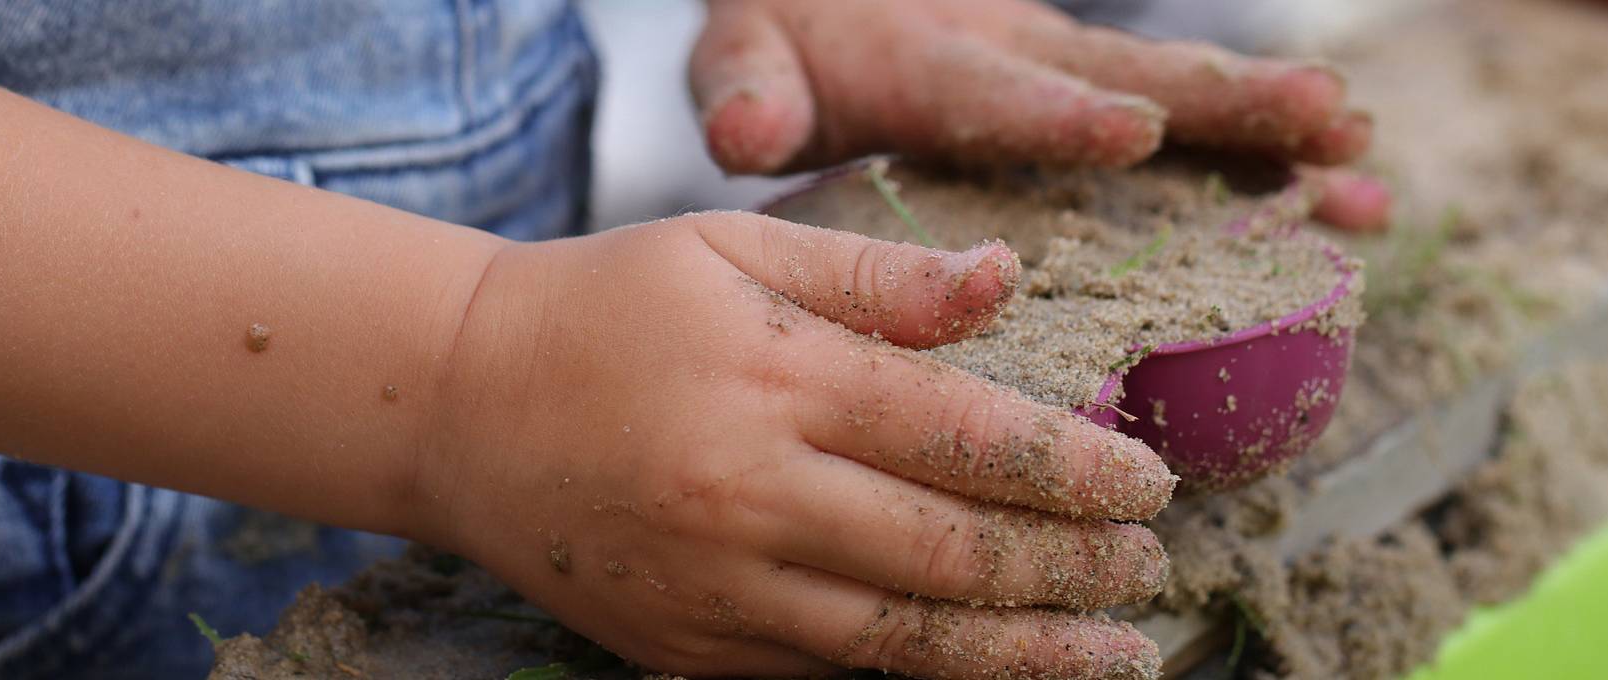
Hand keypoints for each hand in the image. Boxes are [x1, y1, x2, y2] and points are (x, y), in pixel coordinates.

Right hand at [413, 213, 1177, 677]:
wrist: (456, 405)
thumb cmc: (609, 307)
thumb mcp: (734, 248)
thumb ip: (877, 275)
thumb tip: (1007, 283)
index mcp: (778, 380)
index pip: (967, 437)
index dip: (1077, 470)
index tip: (1150, 483)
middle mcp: (754, 494)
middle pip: (954, 555)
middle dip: (1072, 571)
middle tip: (1145, 568)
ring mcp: (718, 586)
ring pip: (904, 644)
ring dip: (1025, 655)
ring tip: (1114, 655)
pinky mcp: (688, 647)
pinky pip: (827, 676)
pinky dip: (919, 678)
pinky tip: (986, 670)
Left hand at [690, 0, 1389, 230]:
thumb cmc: (785, 44)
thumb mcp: (745, 60)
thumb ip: (748, 90)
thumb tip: (748, 131)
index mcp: (930, 60)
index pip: (998, 92)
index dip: (1060, 115)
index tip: (1131, 130)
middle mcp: (1019, 57)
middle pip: (1130, 79)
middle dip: (1224, 104)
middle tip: (1324, 117)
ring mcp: (1071, 75)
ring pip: (1182, 100)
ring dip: (1272, 128)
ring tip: (1362, 155)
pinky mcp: (1099, 98)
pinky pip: (1195, 128)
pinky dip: (1273, 159)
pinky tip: (1356, 195)